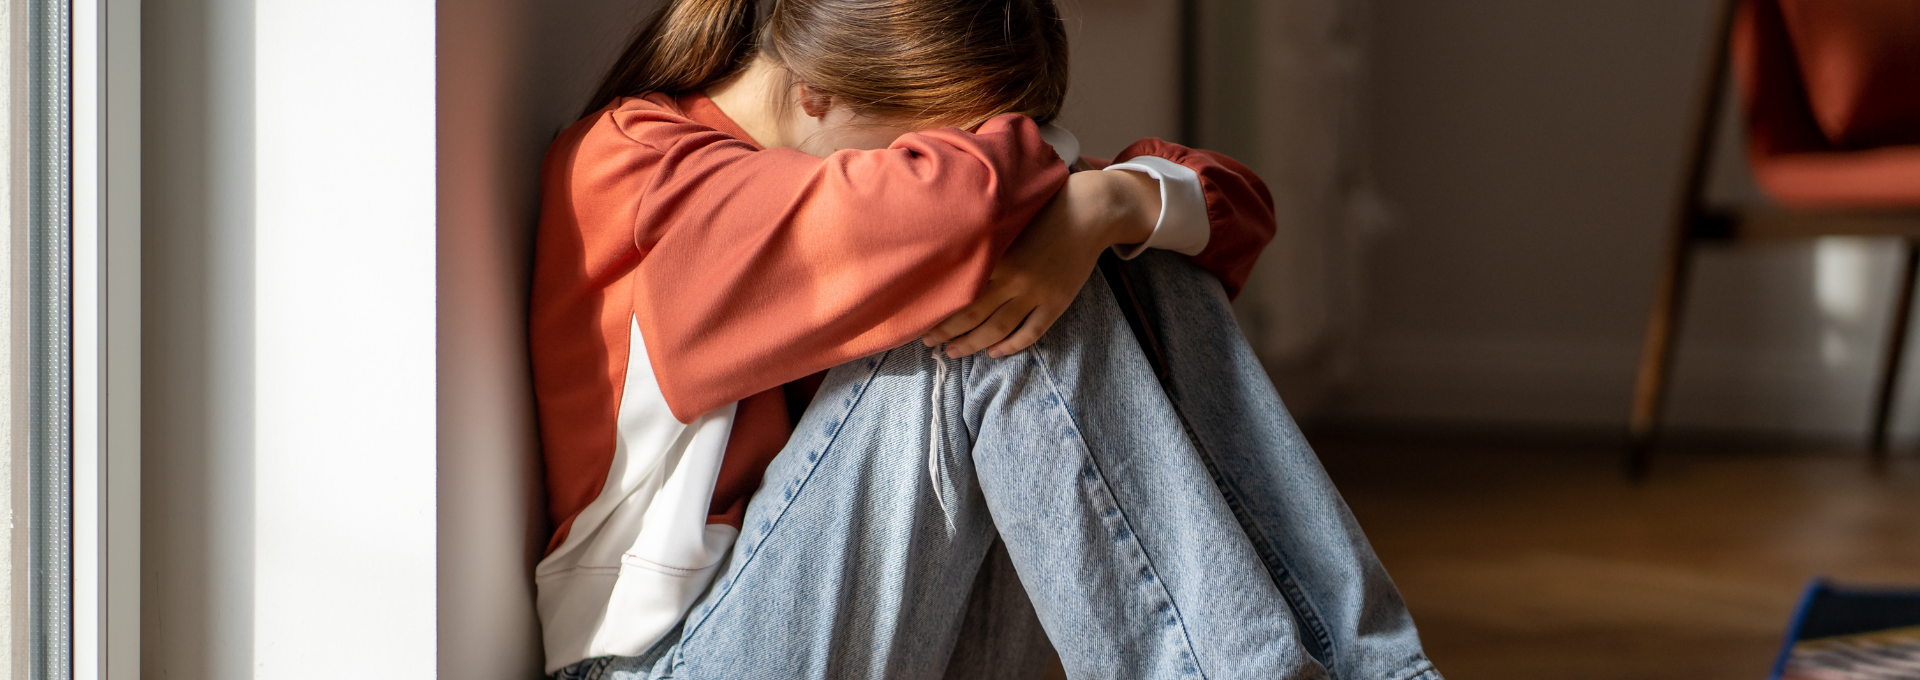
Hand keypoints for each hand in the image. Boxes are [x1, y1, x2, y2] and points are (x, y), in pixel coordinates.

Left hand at [922, 169, 1160, 357]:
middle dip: (948, 331)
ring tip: (953, 353)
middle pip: (974, 314)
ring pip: (999, 328)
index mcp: (999, 255)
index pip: (961, 291)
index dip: (939, 309)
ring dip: (974, 344)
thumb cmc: (1045, 208)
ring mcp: (1038, 293)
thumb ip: (984, 238)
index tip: (919, 318)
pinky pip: (1031, 332)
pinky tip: (995, 351)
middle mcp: (1015, 278)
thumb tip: (951, 252)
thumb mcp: (1009, 219)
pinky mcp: (1057, 302)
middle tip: (928, 342)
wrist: (1090, 212)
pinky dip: (1012, 345)